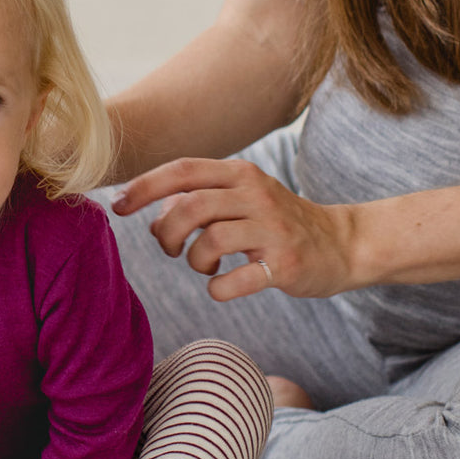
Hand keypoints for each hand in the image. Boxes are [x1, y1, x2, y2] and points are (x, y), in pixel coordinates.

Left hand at [114, 157, 358, 300]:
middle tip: (170, 249)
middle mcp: (256, 194)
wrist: (341, 244)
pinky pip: (235, 280)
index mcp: (240, 174)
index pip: (182, 170)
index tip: (117, 206)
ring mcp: (273, 228)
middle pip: (191, 206)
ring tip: (204, 265)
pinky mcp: (285, 263)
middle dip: (167, 232)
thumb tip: (152, 219)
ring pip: (210, 239)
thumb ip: (194, 202)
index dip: (143, 187)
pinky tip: (221, 285)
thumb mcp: (237, 200)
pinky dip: (217, 288)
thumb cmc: (275, 223)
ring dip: (193, 260)